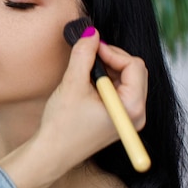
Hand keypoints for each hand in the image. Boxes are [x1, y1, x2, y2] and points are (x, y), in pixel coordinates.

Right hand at [0, 27, 147, 187]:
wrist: (51, 153)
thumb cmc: (62, 125)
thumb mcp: (72, 84)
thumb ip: (84, 54)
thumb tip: (92, 33)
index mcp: (131, 107)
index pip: (134, 65)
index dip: (112, 52)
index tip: (91, 47)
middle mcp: (137, 114)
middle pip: (134, 72)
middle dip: (111, 59)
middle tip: (87, 55)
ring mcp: (129, 119)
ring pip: (126, 81)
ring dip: (106, 70)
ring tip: (83, 71)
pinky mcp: (119, 121)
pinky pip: (119, 93)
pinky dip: (104, 82)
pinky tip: (85, 85)